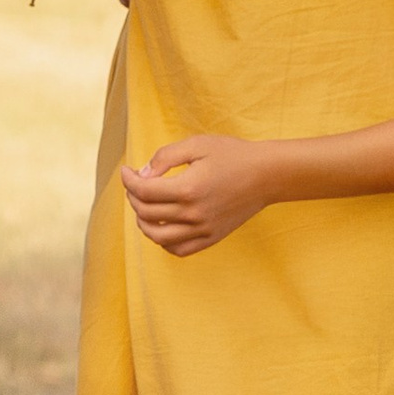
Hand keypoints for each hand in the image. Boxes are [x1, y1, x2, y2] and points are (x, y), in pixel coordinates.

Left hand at [119, 134, 278, 257]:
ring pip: (157, 236)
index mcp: (188, 189)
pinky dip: (163, 240)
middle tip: (135, 184)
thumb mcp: (197, 144)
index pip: (144, 191)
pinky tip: (163, 224)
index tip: (126, 170)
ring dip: (143, 221)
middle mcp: (193, 214)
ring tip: (144, 206)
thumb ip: (166, 157)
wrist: (267, 175)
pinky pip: (178, 249)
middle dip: (133, 196)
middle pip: (146, 213)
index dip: (128, 180)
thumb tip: (142, 175)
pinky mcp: (211, 238)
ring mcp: (202, 230)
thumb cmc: (233, 155)